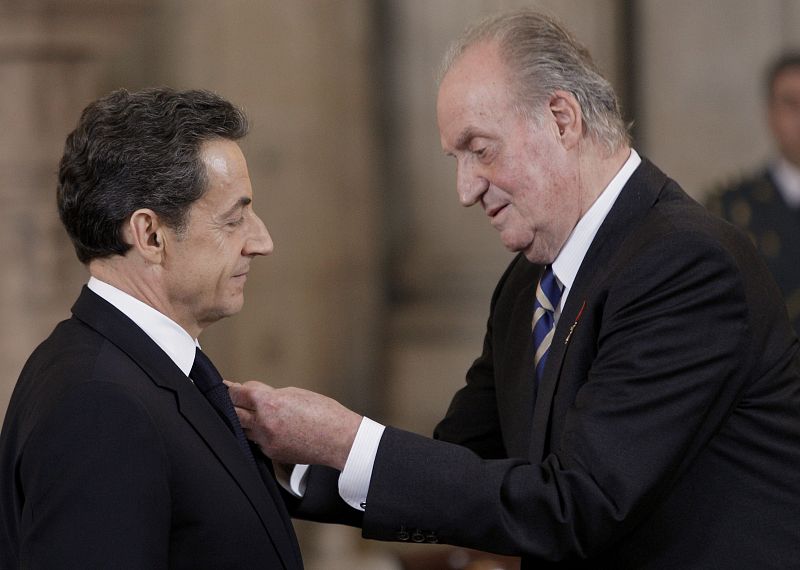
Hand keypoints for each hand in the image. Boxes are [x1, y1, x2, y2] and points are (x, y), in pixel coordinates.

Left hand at [227, 381, 361, 470]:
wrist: (339, 439)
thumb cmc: (324, 413)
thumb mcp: (295, 393)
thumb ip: (270, 394)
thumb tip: (254, 395)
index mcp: (269, 403)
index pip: (236, 394)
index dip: (230, 389)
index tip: (227, 386)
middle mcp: (263, 424)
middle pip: (233, 412)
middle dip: (233, 404)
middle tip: (232, 399)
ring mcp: (266, 441)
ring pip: (244, 429)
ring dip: (246, 421)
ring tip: (254, 414)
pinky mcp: (272, 454)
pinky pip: (257, 442)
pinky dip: (260, 434)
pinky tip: (271, 428)